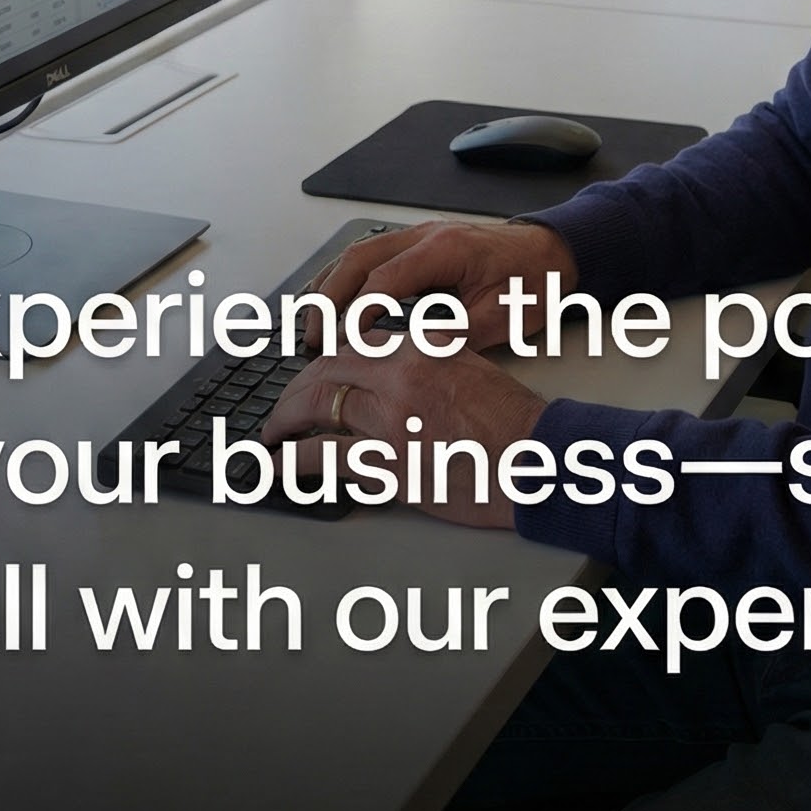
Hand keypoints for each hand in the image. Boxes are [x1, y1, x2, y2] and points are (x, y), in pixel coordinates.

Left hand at [260, 344, 545, 528]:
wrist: (539, 461)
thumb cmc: (515, 423)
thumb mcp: (472, 370)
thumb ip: (429, 364)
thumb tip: (393, 374)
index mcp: (424, 348)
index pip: (357, 344)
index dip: (327, 362)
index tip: (315, 376)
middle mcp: (402, 376)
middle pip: (328, 370)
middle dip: (296, 389)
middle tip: (283, 406)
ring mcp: (393, 421)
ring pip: (318, 408)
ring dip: (285, 421)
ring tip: (271, 435)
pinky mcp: (391, 465)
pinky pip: (328, 457)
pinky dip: (296, 462)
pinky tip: (280, 466)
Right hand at [300, 219, 575, 353]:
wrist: (554, 252)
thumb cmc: (532, 282)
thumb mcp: (499, 318)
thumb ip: (452, 336)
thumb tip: (409, 360)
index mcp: (445, 249)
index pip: (384, 279)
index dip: (357, 313)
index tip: (338, 345)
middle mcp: (426, 235)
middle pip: (358, 258)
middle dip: (329, 299)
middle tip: (312, 340)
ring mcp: (419, 235)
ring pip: (357, 252)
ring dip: (329, 285)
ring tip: (309, 324)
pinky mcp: (418, 243)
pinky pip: (369, 253)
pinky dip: (344, 276)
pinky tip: (331, 298)